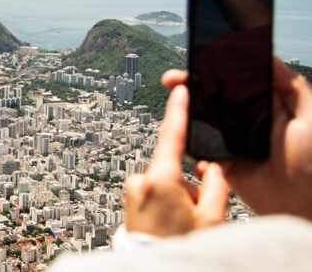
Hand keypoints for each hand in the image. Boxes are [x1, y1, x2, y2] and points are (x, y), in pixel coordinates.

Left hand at [124, 82, 229, 236]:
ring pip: (164, 185)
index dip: (178, 111)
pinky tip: (166, 227)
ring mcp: (130, 192)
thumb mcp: (212, 217)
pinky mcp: (127, 203)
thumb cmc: (182, 246)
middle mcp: (139, 181)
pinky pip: (153, 196)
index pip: (172, 136)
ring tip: (177, 227)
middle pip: (173, 171)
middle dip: (187, 187)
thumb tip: (208, 169)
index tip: (178, 89)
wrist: (151, 268)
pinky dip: (163, 205)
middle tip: (191, 217)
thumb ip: (215, 184)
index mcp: (159, 179)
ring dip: (175, 199)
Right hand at [164, 58, 311, 219]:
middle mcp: (246, 120)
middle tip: (171, 79)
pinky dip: (186, 141)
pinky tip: (179, 132)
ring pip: (201, 120)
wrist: (301, 205)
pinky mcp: (222, 161)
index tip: (195, 59)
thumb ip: (292, 86)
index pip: (234, 81)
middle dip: (189, 85)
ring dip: (182, 111)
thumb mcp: (309, 116)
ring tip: (171, 103)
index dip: (214, 69)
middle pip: (212, 96)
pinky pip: (199, 148)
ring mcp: (232, 140)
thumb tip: (268, 55)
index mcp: (265, 105)